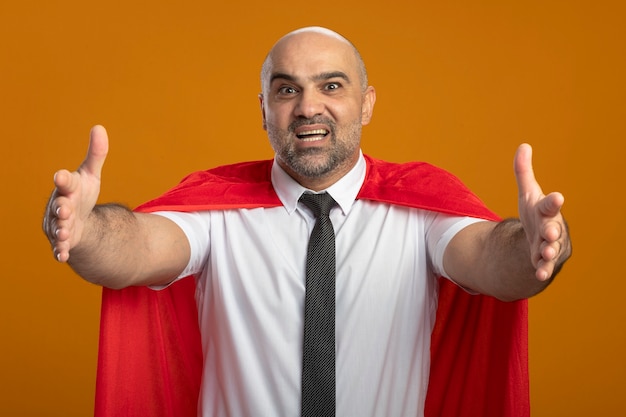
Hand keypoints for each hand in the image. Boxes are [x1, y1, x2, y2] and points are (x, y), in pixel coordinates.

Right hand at [43, 125, 108, 261]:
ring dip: (60, 230)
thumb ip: (95, 155)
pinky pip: (59, 246)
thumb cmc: (80, 195)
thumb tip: (99, 127)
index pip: (65, 182)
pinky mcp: (62, 241)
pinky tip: (63, 255)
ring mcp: (58, 224)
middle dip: (61, 208)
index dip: (63, 179)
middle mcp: (59, 206)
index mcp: (67, 188)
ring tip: (65, 232)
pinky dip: (60, 250)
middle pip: (59, 206)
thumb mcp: (90, 175)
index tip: (61, 174)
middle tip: (65, 209)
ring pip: (57, 227)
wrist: (75, 220)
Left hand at [514, 143, 570, 280]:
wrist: (540, 237)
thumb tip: (523, 145)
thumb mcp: (527, 193)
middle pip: (553, 228)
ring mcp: (549, 245)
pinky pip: (544, 266)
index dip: (552, 201)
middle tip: (550, 231)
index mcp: (546, 210)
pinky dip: (543, 270)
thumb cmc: (536, 213)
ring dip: (548, 251)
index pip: (549, 204)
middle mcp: (551, 227)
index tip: (557, 197)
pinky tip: (539, 275)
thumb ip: (523, 172)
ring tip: (544, 253)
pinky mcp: (544, 259)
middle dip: (552, 230)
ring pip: (551, 248)